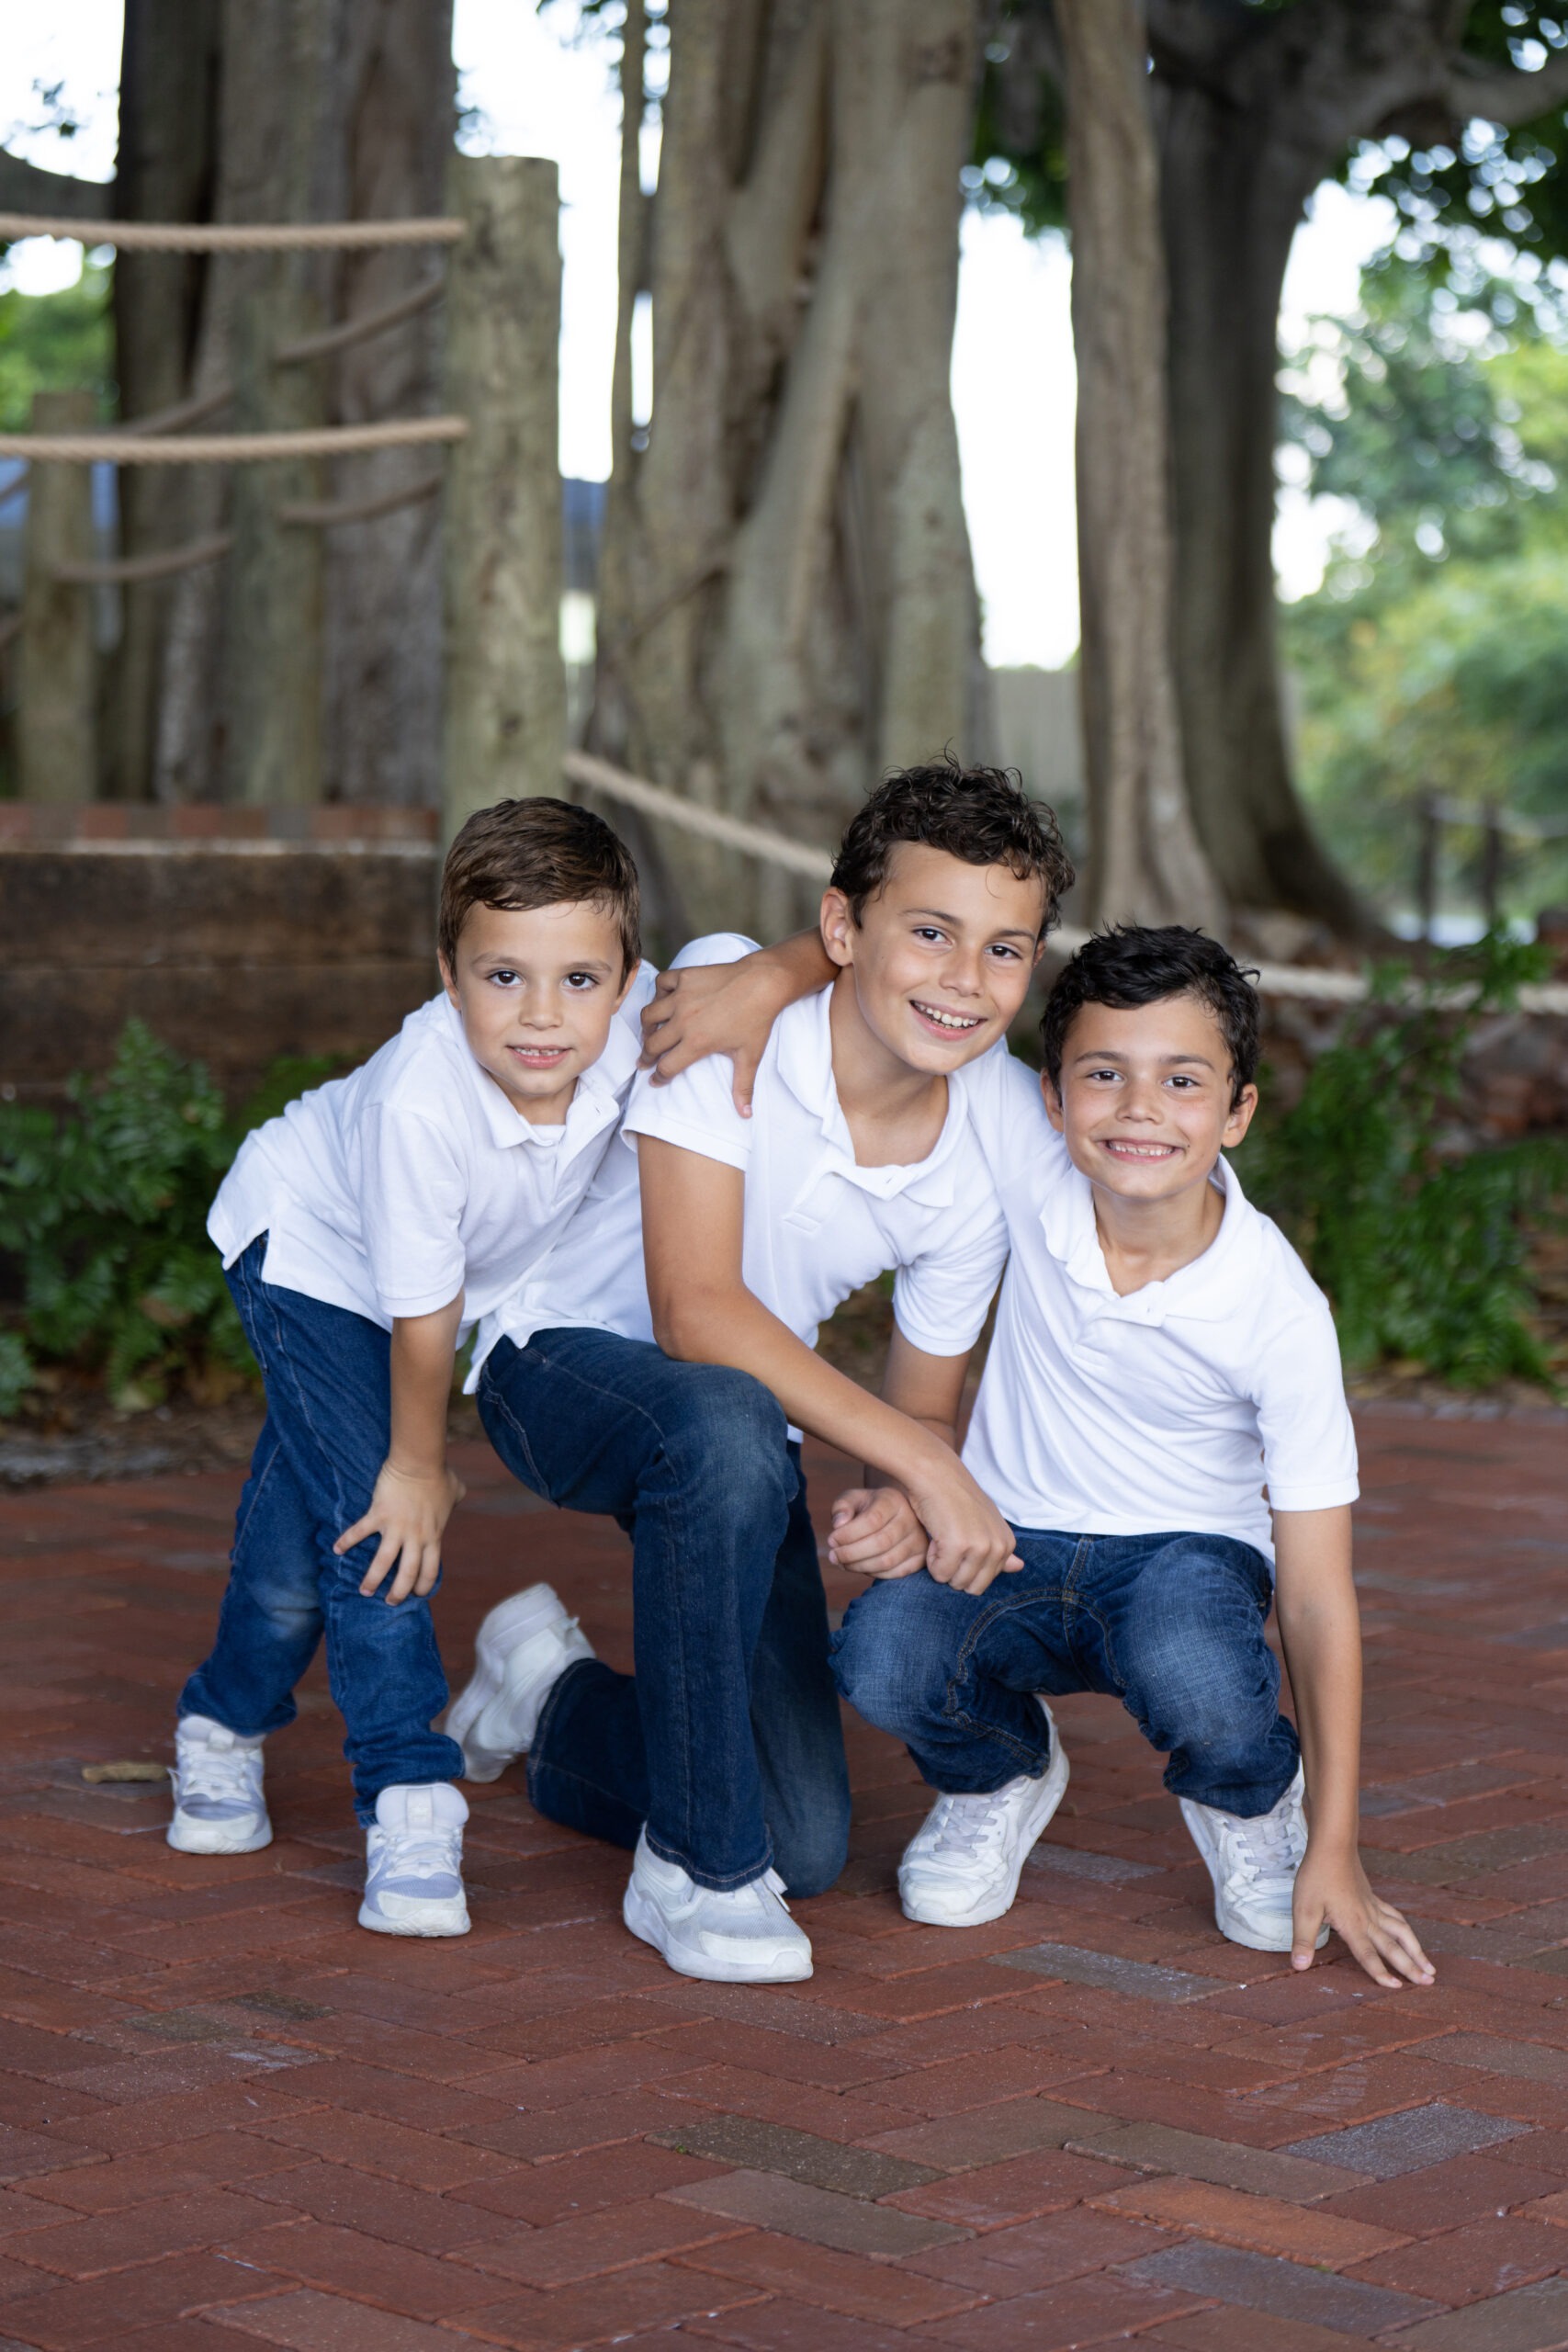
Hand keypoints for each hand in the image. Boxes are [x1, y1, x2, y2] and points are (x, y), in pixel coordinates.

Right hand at [335, 1460, 464, 1604]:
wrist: (419, 1461)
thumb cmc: (438, 1474)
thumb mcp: (456, 1490)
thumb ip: (457, 1498)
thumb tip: (458, 1495)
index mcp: (433, 1535)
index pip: (430, 1570)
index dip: (423, 1586)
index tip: (416, 1594)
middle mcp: (415, 1537)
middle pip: (407, 1574)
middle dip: (398, 1593)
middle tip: (389, 1602)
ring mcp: (396, 1528)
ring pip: (383, 1563)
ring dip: (372, 1580)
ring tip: (364, 1590)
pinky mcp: (378, 1515)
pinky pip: (359, 1532)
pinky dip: (346, 1541)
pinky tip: (336, 1550)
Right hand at [639, 959, 786, 1115]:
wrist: (764, 983)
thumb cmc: (757, 1020)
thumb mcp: (750, 1056)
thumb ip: (743, 1086)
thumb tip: (745, 1115)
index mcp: (697, 1043)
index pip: (666, 1067)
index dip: (659, 1077)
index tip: (655, 1081)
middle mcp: (684, 1020)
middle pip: (652, 1044)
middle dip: (646, 1056)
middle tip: (645, 1060)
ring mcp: (682, 997)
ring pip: (649, 1014)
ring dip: (647, 1026)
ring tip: (650, 1032)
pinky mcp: (685, 977)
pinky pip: (661, 983)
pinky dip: (659, 992)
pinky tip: (666, 1000)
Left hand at [827, 1486, 928, 1578]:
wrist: (893, 1516)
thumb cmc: (868, 1508)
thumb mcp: (853, 1499)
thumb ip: (842, 1507)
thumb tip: (839, 1524)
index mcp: (894, 1499)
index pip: (872, 1520)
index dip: (848, 1534)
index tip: (831, 1539)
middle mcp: (911, 1519)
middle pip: (881, 1543)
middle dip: (851, 1553)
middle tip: (833, 1556)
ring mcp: (919, 1540)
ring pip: (887, 1561)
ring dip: (859, 1566)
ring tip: (843, 1563)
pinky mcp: (920, 1558)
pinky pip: (895, 1573)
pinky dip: (873, 1573)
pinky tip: (860, 1566)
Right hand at [908, 1459, 1021, 1595]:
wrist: (936, 1474)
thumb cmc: (956, 1498)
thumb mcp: (986, 1523)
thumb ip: (1001, 1550)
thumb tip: (1020, 1568)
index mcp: (1007, 1544)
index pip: (984, 1582)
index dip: (964, 1565)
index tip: (960, 1539)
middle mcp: (998, 1547)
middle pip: (972, 1588)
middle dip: (954, 1571)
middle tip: (949, 1542)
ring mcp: (980, 1547)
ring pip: (955, 1583)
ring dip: (941, 1565)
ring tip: (942, 1537)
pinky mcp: (958, 1546)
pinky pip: (939, 1573)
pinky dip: (931, 1559)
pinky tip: (935, 1536)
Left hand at [1292, 1844, 1434, 1988]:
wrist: (1332, 1846)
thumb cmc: (1317, 1876)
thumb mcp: (1303, 1909)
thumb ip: (1303, 1940)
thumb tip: (1300, 1967)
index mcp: (1352, 1925)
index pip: (1369, 1956)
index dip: (1381, 1973)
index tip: (1398, 1988)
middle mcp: (1368, 1919)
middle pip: (1393, 1947)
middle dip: (1411, 1967)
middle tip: (1430, 1982)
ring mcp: (1373, 1907)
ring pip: (1401, 1932)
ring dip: (1416, 1950)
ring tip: (1429, 1966)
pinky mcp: (1372, 1897)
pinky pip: (1395, 1916)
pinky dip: (1406, 1929)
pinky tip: (1409, 1934)